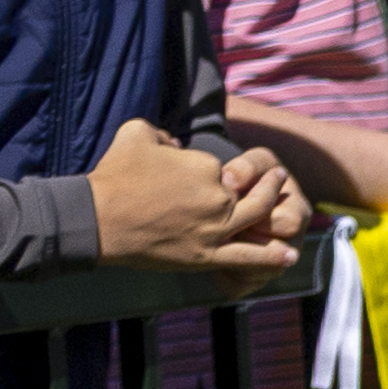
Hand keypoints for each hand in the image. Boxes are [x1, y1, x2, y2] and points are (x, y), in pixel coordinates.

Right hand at [92, 123, 306, 272]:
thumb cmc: (114, 176)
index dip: (213, 171)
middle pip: (249, 191)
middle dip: (265, 183)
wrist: (96, 219)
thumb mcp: (136, 133)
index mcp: (206, 166)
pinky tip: (291, 254)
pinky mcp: (206, 255)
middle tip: (277, 176)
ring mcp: (215, 229)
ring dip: (273, 207)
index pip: (225, 167)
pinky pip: (247, 257)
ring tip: (283, 200)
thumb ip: (162, 131)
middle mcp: (218, 197)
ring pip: (256, 217)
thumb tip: (175, 142)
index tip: (199, 175)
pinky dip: (272, 257)